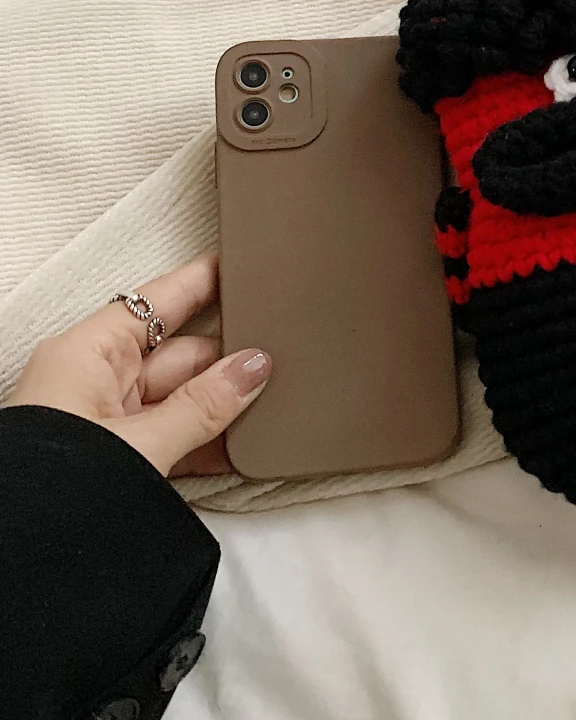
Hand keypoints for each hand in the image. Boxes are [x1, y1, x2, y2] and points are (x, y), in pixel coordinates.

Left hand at [3, 254, 270, 476]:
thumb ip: (205, 405)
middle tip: (286, 355)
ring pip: (182, 397)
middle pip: (180, 351)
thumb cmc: (58, 487)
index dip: (204, 280)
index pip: (160, 299)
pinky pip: (173, 435)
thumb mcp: (141, 442)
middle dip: (229, 356)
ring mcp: (107, 421)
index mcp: (89, 353)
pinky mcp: (119, 461)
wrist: (19, 575)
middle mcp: (96, 379)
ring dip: (223, 405)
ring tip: (277, 402)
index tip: (248, 263)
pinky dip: (206, 439)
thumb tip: (257, 365)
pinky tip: (246, 445)